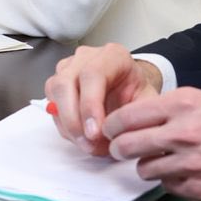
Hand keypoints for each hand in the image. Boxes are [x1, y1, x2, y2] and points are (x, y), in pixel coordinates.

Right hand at [44, 44, 160, 155]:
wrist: (129, 90)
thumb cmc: (136, 93)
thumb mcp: (148, 102)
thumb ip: (137, 116)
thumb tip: (122, 135)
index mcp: (113, 56)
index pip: (93, 74)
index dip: (90, 105)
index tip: (95, 132)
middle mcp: (86, 57)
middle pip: (66, 83)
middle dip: (74, 119)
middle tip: (88, 143)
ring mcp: (69, 67)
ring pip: (55, 93)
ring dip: (67, 124)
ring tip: (87, 144)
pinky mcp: (58, 82)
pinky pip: (52, 105)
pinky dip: (64, 126)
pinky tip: (81, 137)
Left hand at [104, 89, 200, 200]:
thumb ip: (180, 106)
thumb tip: (151, 114)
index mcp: (186, 105)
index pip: (131, 115)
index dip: (114, 123)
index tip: (109, 128)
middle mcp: (184, 133)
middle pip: (130, 144)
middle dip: (120, 147)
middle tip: (121, 148)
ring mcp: (192, 165)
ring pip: (145, 169)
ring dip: (147, 166)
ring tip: (158, 160)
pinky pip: (168, 187)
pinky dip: (170, 181)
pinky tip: (183, 172)